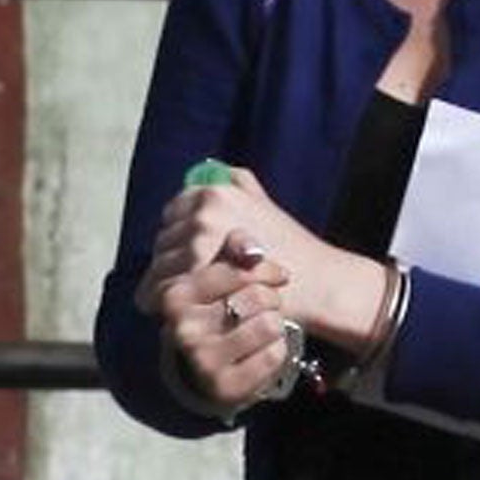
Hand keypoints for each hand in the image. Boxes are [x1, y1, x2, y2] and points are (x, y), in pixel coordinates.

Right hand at [138, 226, 294, 411]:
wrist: (210, 365)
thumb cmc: (219, 309)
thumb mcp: (219, 276)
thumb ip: (232, 250)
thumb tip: (252, 248)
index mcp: (175, 295)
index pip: (236, 269)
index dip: (265, 268)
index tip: (278, 273)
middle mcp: (182, 328)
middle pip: (257, 295)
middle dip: (270, 297)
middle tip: (267, 303)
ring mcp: (201, 359)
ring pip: (270, 324)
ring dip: (276, 323)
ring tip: (265, 325)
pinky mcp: (224, 386)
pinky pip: (275, 355)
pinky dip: (278, 349)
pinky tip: (264, 349)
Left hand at [146, 166, 388, 351]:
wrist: (319, 283)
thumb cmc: (293, 250)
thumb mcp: (264, 204)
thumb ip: (238, 184)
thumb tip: (211, 169)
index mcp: (214, 191)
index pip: (172, 213)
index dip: (177, 236)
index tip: (184, 255)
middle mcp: (204, 210)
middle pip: (163, 240)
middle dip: (169, 262)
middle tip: (179, 283)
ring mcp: (200, 239)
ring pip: (160, 266)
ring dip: (164, 283)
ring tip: (172, 300)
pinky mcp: (199, 273)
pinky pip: (164, 287)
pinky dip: (162, 300)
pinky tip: (169, 310)